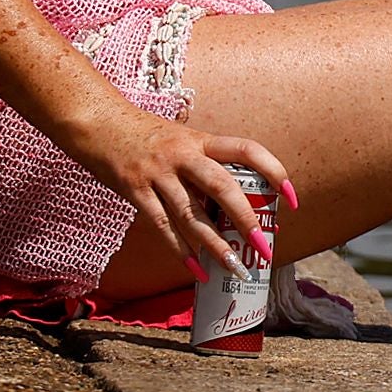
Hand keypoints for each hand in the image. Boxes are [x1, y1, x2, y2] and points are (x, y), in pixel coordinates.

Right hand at [75, 110, 297, 279]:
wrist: (100, 122)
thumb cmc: (147, 135)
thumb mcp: (183, 141)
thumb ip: (204, 167)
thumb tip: (230, 204)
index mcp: (202, 141)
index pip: (247, 151)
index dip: (273, 172)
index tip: (291, 198)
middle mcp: (184, 155)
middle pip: (222, 187)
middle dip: (246, 220)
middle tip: (264, 247)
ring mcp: (159, 173)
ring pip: (192, 214)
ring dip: (214, 244)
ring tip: (233, 269)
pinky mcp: (135, 191)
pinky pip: (161, 225)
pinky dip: (180, 250)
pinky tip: (196, 269)